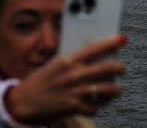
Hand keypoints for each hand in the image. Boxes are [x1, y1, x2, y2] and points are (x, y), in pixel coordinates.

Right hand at [5, 35, 126, 123]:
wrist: (24, 101)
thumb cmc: (38, 81)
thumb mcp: (53, 65)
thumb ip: (71, 61)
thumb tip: (90, 57)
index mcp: (67, 61)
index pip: (94, 48)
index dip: (110, 43)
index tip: (121, 40)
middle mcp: (74, 75)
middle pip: (108, 68)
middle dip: (119, 67)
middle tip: (120, 68)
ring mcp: (76, 91)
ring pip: (109, 89)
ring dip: (115, 89)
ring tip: (114, 88)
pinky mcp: (76, 107)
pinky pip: (95, 107)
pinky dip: (95, 106)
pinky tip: (92, 103)